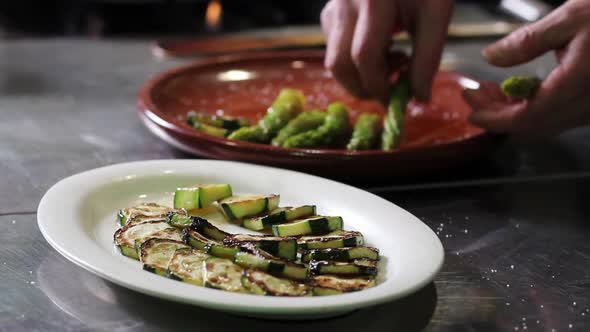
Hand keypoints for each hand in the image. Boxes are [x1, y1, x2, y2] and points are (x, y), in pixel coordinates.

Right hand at [320, 0, 453, 102]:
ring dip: (360, 74)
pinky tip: (381, 46)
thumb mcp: (435, 14)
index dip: (378, 86)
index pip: (364, 56)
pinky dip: (355, 59)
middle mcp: (344, 4)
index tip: (396, 100)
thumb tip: (419, 98)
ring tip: (393, 59)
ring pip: (334, 59)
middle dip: (362, 88)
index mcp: (373, 1)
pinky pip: (335, 48)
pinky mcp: (330, 12)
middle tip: (388, 91)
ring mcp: (333, 7)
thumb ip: (427, 58)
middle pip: (339, 64)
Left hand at [464, 0, 589, 137]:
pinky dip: (535, 107)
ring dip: (515, 112)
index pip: (527, 117)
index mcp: (579, 85)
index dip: (495, 118)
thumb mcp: (571, 17)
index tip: (472, 110)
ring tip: (491, 93)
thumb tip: (491, 57)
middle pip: (534, 126)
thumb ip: (527, 42)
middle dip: (499, 115)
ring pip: (548, 123)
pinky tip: (520, 92)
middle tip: (475, 96)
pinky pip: (562, 115)